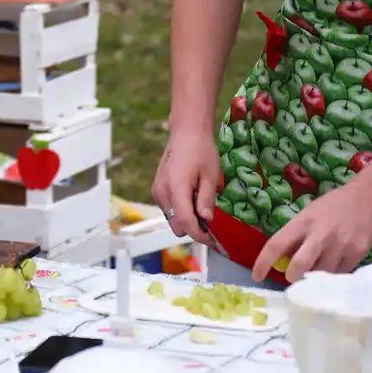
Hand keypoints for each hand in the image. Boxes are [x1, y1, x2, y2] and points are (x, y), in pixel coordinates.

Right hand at [151, 128, 220, 247]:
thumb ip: (207, 199)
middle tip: (210, 220)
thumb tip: (207, 220)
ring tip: (201, 204)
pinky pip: (169, 209)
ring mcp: (157, 191)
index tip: (214, 240)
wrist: (186, 132)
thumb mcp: (211, 175)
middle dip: (194, 228)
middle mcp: (162, 193)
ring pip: (172, 219)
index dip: (200, 235)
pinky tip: (191, 197)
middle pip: (177, 226)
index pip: (185, 222)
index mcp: (176, 188)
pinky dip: (180, 210)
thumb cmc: (201, 150)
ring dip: (187, 219)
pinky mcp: (157, 189)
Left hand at [254, 181, 371, 282]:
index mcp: (303, 222)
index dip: (263, 262)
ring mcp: (340, 247)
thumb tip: (281, 260)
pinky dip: (331, 276)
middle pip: (299, 265)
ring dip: (313, 278)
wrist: (368, 199)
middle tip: (292, 277)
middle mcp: (320, 236)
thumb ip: (296, 235)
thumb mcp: (309, 214)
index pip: (277, 244)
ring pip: (321, 275)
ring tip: (314, 270)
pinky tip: (332, 267)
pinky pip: (339, 275)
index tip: (256, 276)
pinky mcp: (356, 255)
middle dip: (292, 277)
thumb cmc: (333, 206)